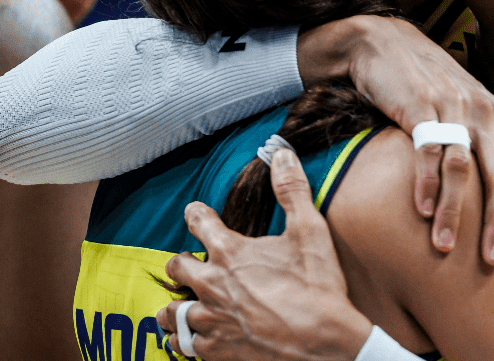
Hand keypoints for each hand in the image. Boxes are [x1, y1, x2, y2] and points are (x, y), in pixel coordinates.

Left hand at [156, 149, 371, 360]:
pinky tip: (187, 339)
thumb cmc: (317, 287)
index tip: (194, 212)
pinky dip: (182, 341)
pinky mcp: (215, 350)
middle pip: (176, 267)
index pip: (199, 222)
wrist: (322, 343)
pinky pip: (184, 345)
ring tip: (175, 306)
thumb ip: (292, 190)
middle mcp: (211, 284)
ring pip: (172, 312)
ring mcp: (211, 319)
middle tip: (186, 262)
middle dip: (179, 262)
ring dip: (173, 306)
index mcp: (230, 251)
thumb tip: (282, 153)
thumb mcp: (310, 231)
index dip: (196, 214)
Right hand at [297, 15, 493, 263]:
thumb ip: (487, 146)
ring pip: (462, 170)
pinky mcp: (420, 106)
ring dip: (454, 212)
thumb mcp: (469, 111)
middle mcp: (484, 116)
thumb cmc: (430, 85)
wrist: (387, 43)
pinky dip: (424, 183)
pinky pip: (427, 151)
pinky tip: (420, 211)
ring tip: (446, 247)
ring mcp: (454, 109)